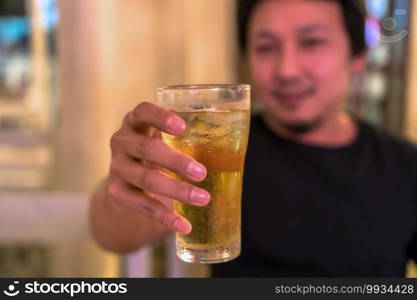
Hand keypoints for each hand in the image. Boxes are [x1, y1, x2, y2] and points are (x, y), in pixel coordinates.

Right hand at [108, 102, 209, 233]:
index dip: (160, 117)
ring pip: (146, 178)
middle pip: (147, 148)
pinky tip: (183, 225)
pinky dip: (164, 217)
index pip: (143, 111)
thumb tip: (232, 146)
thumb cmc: (156, 153)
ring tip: (203, 198)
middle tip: (201, 173)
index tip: (183, 127)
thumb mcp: (163, 139)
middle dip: (175, 161)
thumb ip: (185, 139)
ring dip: (176, 190)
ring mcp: (117, 167)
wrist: (126, 180)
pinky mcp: (117, 192)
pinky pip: (141, 205)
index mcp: (136, 122)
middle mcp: (122, 141)